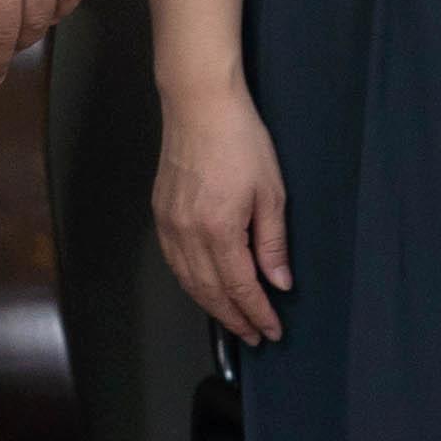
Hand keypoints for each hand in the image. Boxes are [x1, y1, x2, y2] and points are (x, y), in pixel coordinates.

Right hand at [151, 78, 290, 344]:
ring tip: (233, 320)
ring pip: (188, 281)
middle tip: (255, 335)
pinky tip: (203, 287)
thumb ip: (273, 243)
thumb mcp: (271, 193)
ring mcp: (169, 223)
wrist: (200, 105)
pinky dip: (190, 282)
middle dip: (235, 318)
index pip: (240, 287)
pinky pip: (174, 261)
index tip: (272, 330)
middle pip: (210, 291)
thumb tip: (279, 281)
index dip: (257, 313)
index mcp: (219, 229)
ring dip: (211, 305)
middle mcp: (188, 232)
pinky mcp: (160, 212)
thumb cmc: (239, 140)